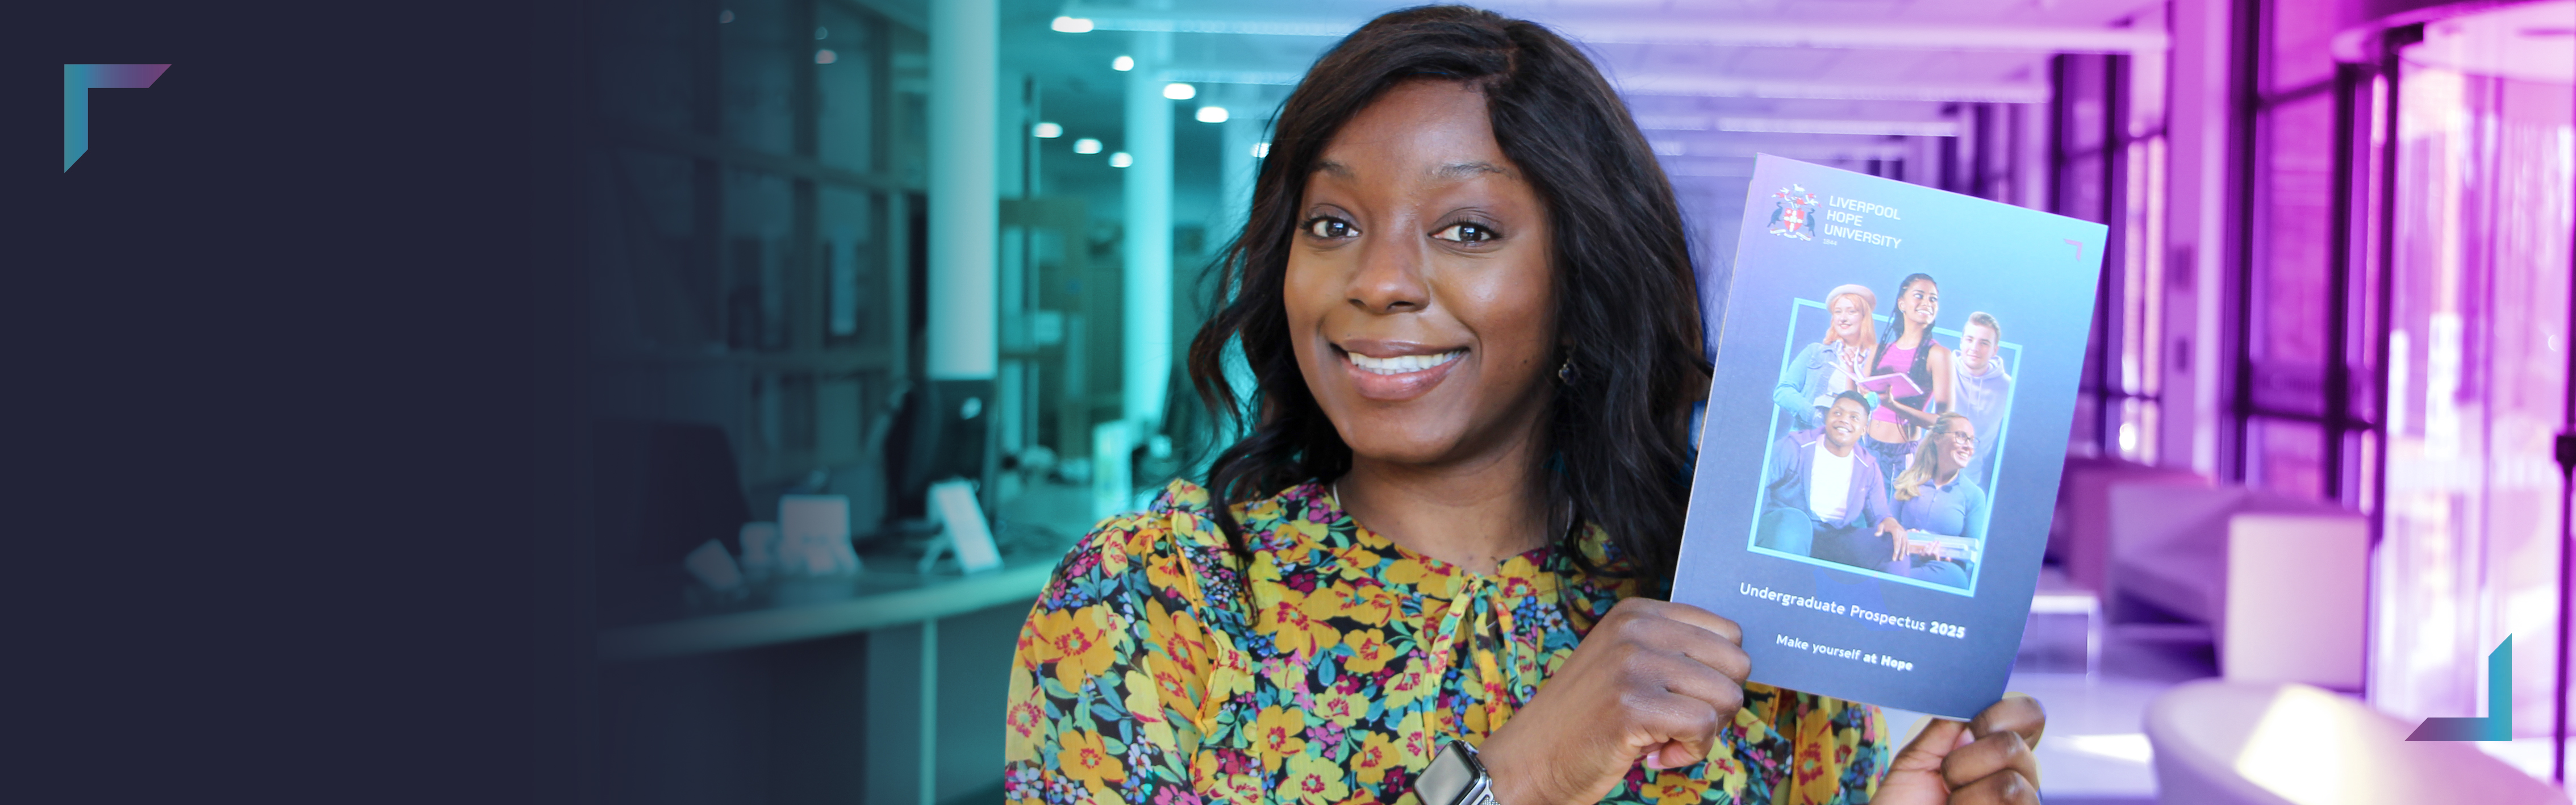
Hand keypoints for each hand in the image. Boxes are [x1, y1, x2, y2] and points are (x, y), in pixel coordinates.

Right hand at [1477, 598, 1749, 804]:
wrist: (1530, 759)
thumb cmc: (1587, 720)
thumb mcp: (1627, 663)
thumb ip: (1674, 652)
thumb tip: (1741, 664)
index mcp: (1638, 612)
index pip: (1729, 633)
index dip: (1717, 676)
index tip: (1680, 698)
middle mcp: (1636, 628)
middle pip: (1737, 664)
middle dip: (1717, 704)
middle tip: (1675, 722)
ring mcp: (1632, 664)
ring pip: (1727, 696)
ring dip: (1704, 733)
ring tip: (1661, 739)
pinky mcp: (1633, 706)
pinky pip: (1704, 727)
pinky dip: (1690, 753)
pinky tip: (1654, 756)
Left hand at [1874, 694, 2045, 803]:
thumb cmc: (1906, 804)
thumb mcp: (1917, 759)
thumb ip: (1945, 727)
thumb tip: (1972, 702)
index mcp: (1998, 751)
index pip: (2028, 715)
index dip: (2002, 712)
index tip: (1969, 727)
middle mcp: (2019, 776)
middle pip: (2014, 745)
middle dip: (1967, 758)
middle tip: (1947, 776)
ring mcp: (2021, 802)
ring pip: (2011, 780)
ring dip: (1965, 787)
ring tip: (1950, 800)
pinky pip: (2008, 797)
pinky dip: (1968, 802)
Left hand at [1877, 518, 1907, 560]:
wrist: (1891, 520)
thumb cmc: (1885, 524)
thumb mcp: (1881, 525)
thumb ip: (1879, 530)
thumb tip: (1876, 534)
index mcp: (1896, 530)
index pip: (1896, 540)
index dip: (1896, 547)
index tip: (1896, 553)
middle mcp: (1901, 532)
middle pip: (1901, 543)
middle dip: (1900, 552)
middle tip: (1897, 559)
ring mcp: (1904, 534)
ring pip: (1905, 544)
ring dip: (1904, 552)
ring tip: (1901, 559)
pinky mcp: (1906, 535)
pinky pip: (1907, 542)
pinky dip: (1907, 548)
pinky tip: (1907, 554)